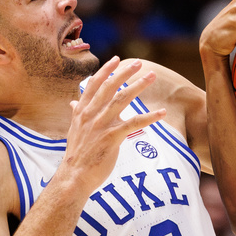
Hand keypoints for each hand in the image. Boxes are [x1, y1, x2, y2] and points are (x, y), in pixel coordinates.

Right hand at [62, 56, 164, 192]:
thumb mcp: (73, 130)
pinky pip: (134, 123)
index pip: (94, 85)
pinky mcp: (111, 138)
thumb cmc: (77, 155)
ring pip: (122, 100)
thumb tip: (73, 103)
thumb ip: (77, 114)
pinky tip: (162, 112)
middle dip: (125, 73)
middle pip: (110, 87)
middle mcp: (91, 114)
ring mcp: (101, 125)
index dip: (106, 71)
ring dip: (139, 86)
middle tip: (139, 63)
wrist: (74, 176)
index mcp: (82, 111)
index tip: (116, 60)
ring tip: (151, 77)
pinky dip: (149, 117)